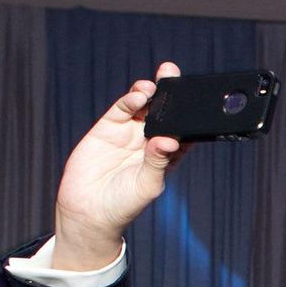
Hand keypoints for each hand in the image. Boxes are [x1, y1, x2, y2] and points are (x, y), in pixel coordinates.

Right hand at [53, 61, 184, 271]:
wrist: (88, 211)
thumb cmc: (123, 205)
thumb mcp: (146, 185)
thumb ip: (157, 162)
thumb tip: (170, 140)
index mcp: (166, 156)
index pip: (182, 131)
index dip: (189, 116)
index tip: (197, 102)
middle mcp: (149, 141)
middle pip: (164, 112)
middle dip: (170, 95)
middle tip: (175, 76)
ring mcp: (129, 133)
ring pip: (144, 106)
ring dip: (152, 92)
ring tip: (156, 86)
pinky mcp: (109, 127)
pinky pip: (123, 109)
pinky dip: (131, 100)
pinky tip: (139, 95)